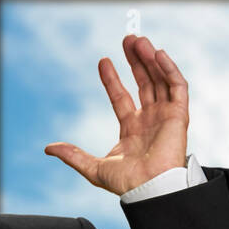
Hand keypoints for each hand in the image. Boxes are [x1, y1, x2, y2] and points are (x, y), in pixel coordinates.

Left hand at [44, 34, 188, 196]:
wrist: (148, 189)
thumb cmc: (126, 184)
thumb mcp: (92, 167)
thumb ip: (72, 156)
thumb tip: (49, 148)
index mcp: (132, 129)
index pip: (121, 97)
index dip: (112, 78)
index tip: (103, 60)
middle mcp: (150, 120)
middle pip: (144, 82)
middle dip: (136, 60)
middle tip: (128, 39)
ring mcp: (165, 116)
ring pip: (160, 80)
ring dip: (151, 59)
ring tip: (139, 40)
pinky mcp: (179, 116)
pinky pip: (178, 87)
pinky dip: (169, 69)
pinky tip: (158, 54)